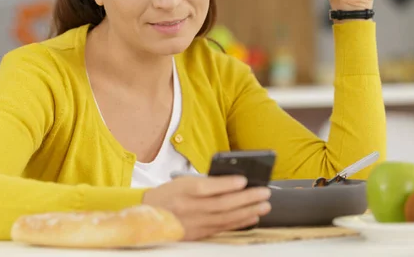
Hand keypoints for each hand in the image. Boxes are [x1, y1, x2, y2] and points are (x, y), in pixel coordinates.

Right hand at [142, 175, 270, 239]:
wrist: (148, 216)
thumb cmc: (169, 194)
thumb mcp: (182, 182)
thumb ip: (205, 182)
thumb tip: (234, 182)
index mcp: (183, 190)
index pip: (207, 187)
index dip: (227, 184)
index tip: (244, 180)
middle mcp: (188, 208)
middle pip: (221, 204)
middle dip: (246, 198)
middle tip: (264, 192)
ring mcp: (193, 223)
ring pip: (225, 218)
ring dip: (247, 211)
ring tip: (264, 205)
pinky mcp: (198, 234)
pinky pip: (222, 228)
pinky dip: (239, 222)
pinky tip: (252, 217)